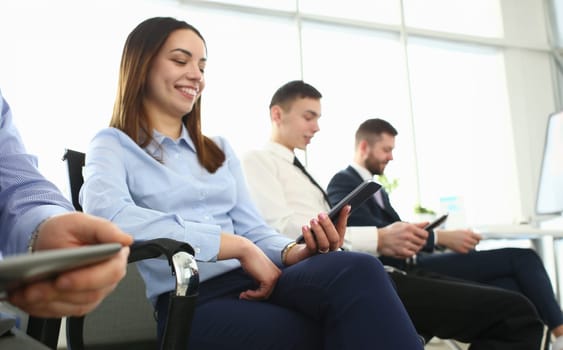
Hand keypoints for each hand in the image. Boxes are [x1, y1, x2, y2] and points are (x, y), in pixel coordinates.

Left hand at [8, 212, 132, 316]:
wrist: (50, 242)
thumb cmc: (66, 231)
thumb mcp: (81, 222)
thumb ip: (105, 229)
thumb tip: (125, 240)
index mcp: (115, 256)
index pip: (111, 273)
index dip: (87, 279)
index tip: (62, 279)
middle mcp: (108, 278)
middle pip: (91, 294)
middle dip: (60, 293)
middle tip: (35, 288)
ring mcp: (94, 293)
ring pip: (75, 306)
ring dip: (48, 301)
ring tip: (26, 292)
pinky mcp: (78, 304)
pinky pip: (62, 313)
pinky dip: (42, 308)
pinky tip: (27, 298)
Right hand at [218, 234, 280, 300]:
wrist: (246, 251)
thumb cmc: (249, 260)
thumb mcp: (257, 272)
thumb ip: (260, 281)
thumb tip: (259, 293)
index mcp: (276, 273)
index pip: (269, 289)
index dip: (258, 293)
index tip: (247, 293)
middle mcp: (278, 275)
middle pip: (268, 293)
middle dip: (255, 296)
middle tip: (243, 295)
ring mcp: (274, 278)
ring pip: (265, 295)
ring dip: (252, 297)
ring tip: (243, 295)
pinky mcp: (269, 280)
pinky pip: (262, 294)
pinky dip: (253, 295)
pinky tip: (246, 292)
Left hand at [285, 205, 350, 264]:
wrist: (302, 251)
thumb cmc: (315, 236)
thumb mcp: (323, 227)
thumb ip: (332, 219)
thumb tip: (344, 206)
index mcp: (337, 240)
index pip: (342, 228)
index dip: (344, 217)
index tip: (345, 206)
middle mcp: (332, 248)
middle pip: (334, 238)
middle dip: (328, 225)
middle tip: (321, 214)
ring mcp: (322, 253)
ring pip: (324, 244)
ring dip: (318, 231)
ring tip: (313, 220)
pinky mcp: (311, 255)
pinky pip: (311, 246)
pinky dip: (308, 236)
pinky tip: (305, 227)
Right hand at [377, 222, 427, 258]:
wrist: (378, 239)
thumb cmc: (390, 231)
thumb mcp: (402, 224)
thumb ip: (416, 224)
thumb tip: (427, 223)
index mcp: (409, 227)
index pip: (425, 234)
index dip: (424, 236)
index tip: (421, 237)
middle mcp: (408, 235)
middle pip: (423, 242)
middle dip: (419, 243)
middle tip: (414, 242)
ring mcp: (405, 244)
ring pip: (418, 249)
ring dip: (415, 248)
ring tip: (408, 245)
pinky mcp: (402, 251)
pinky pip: (412, 254)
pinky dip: (410, 253)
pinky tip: (406, 249)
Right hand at [436, 229, 481, 252]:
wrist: (445, 237)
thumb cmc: (453, 233)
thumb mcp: (462, 230)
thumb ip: (469, 232)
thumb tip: (475, 234)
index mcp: (468, 233)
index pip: (479, 237)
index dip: (480, 239)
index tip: (479, 239)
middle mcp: (467, 239)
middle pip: (476, 243)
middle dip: (475, 243)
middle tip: (471, 242)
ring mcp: (464, 245)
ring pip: (472, 248)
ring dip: (470, 247)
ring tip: (465, 244)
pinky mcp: (461, 250)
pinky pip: (467, 251)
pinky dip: (465, 250)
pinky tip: (461, 247)